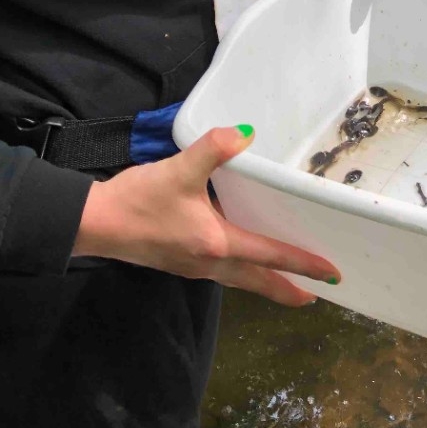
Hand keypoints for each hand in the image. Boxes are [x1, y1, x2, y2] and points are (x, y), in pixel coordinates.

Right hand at [72, 126, 337, 305]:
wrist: (95, 222)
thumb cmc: (140, 200)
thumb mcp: (179, 169)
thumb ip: (214, 149)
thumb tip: (246, 133)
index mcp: (217, 243)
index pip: (270, 256)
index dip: (302, 264)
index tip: (331, 275)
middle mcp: (209, 262)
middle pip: (258, 280)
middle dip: (288, 288)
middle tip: (315, 294)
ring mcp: (193, 264)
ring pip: (240, 278)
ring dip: (265, 280)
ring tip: (286, 280)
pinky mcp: (179, 260)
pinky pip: (222, 270)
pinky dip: (242, 270)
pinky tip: (242, 256)